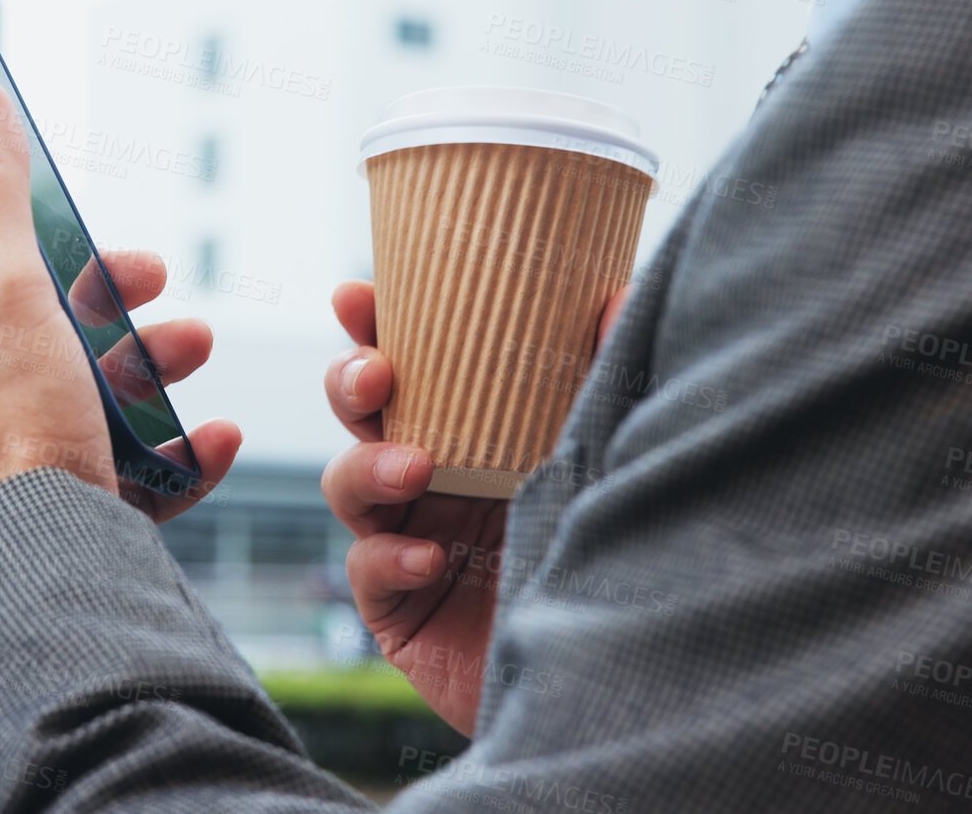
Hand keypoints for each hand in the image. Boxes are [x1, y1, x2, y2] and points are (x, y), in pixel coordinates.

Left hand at [0, 72, 241, 528]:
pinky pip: (131, 463)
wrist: (40, 574)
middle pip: (34, 307)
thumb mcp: (3, 286)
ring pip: (90, 380)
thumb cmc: (12, 430)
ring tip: (194, 349)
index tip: (48, 192)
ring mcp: (13, 445)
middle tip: (151, 276)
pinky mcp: (64, 500)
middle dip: (106, 284)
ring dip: (153, 356)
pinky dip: (177, 446)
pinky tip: (213, 438)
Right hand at [322, 281, 629, 733]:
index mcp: (477, 430)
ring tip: (416, 468)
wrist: (623, 677)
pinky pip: (367, 570)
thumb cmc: (614, 554)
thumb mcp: (612, 461)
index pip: (414, 364)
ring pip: (347, 483)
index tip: (355, 295)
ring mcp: (408, 538)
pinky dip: (390, 557)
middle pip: (362, 415)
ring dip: (368, 466)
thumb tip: (616, 298)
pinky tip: (431, 559)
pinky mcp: (398, 608)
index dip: (374, 326)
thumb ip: (609, 385)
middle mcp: (433, 478)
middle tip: (377, 376)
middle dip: (350, 383)